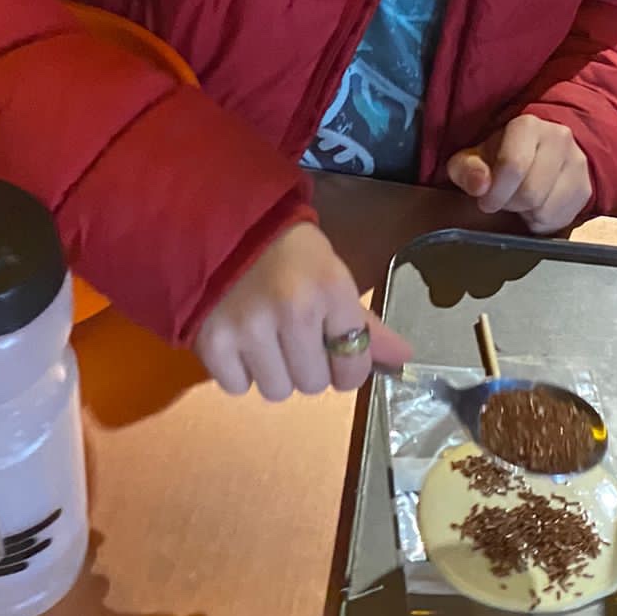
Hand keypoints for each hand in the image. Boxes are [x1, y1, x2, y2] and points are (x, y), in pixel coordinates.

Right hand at [194, 222, 412, 401]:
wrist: (226, 224)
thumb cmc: (288, 251)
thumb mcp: (333, 275)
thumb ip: (365, 323)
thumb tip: (404, 359)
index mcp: (331, 289)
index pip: (353, 365)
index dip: (347, 367)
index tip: (335, 354)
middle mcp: (294, 310)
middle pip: (313, 384)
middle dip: (308, 367)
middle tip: (294, 339)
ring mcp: (250, 327)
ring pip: (276, 391)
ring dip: (274, 372)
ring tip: (265, 339)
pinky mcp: (212, 340)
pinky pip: (236, 386)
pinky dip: (238, 371)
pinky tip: (239, 340)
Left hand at [446, 116, 591, 234]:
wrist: (535, 156)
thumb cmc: (496, 158)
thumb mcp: (471, 160)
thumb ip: (467, 170)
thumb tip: (480, 185)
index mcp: (527, 125)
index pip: (513, 165)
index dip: (495, 192)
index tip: (486, 201)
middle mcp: (559, 138)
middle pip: (530, 193)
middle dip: (510, 204)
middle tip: (504, 199)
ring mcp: (577, 162)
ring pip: (546, 209)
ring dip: (526, 213)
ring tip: (521, 200)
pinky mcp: (585, 188)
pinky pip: (560, 219)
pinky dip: (542, 221)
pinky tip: (536, 206)